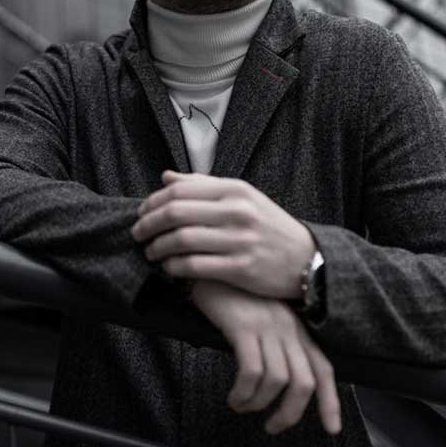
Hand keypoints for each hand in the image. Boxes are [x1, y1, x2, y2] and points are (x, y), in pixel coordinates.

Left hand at [132, 171, 315, 298]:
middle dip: (148, 224)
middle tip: (137, 234)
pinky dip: (174, 267)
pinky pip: (195, 266)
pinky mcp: (241, 268)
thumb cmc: (268, 226)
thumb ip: (203, 186)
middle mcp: (237, 211)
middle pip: (175, 213)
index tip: (141, 213)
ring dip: (157, 248)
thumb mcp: (242, 198)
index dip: (153, 202)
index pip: (180, 191)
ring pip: (181, 240)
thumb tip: (166, 178)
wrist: (308, 259)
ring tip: (150, 252)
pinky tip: (169, 269)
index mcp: (235, 189)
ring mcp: (240, 240)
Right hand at [190, 279, 340, 435]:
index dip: (330, 401)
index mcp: (296, 329)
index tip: (331, 428)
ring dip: (258, 403)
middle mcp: (288, 328)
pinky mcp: (244, 327)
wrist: (210, 271)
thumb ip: (277, 345)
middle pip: (303, 382)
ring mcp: (267, 326)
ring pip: (277, 381)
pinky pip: (251, 371)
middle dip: (289, 413)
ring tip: (241, 405)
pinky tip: (234, 396)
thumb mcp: (265, 320)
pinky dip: (243, 392)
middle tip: (272, 427)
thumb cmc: (233, 299)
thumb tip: (280, 386)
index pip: (323, 369)